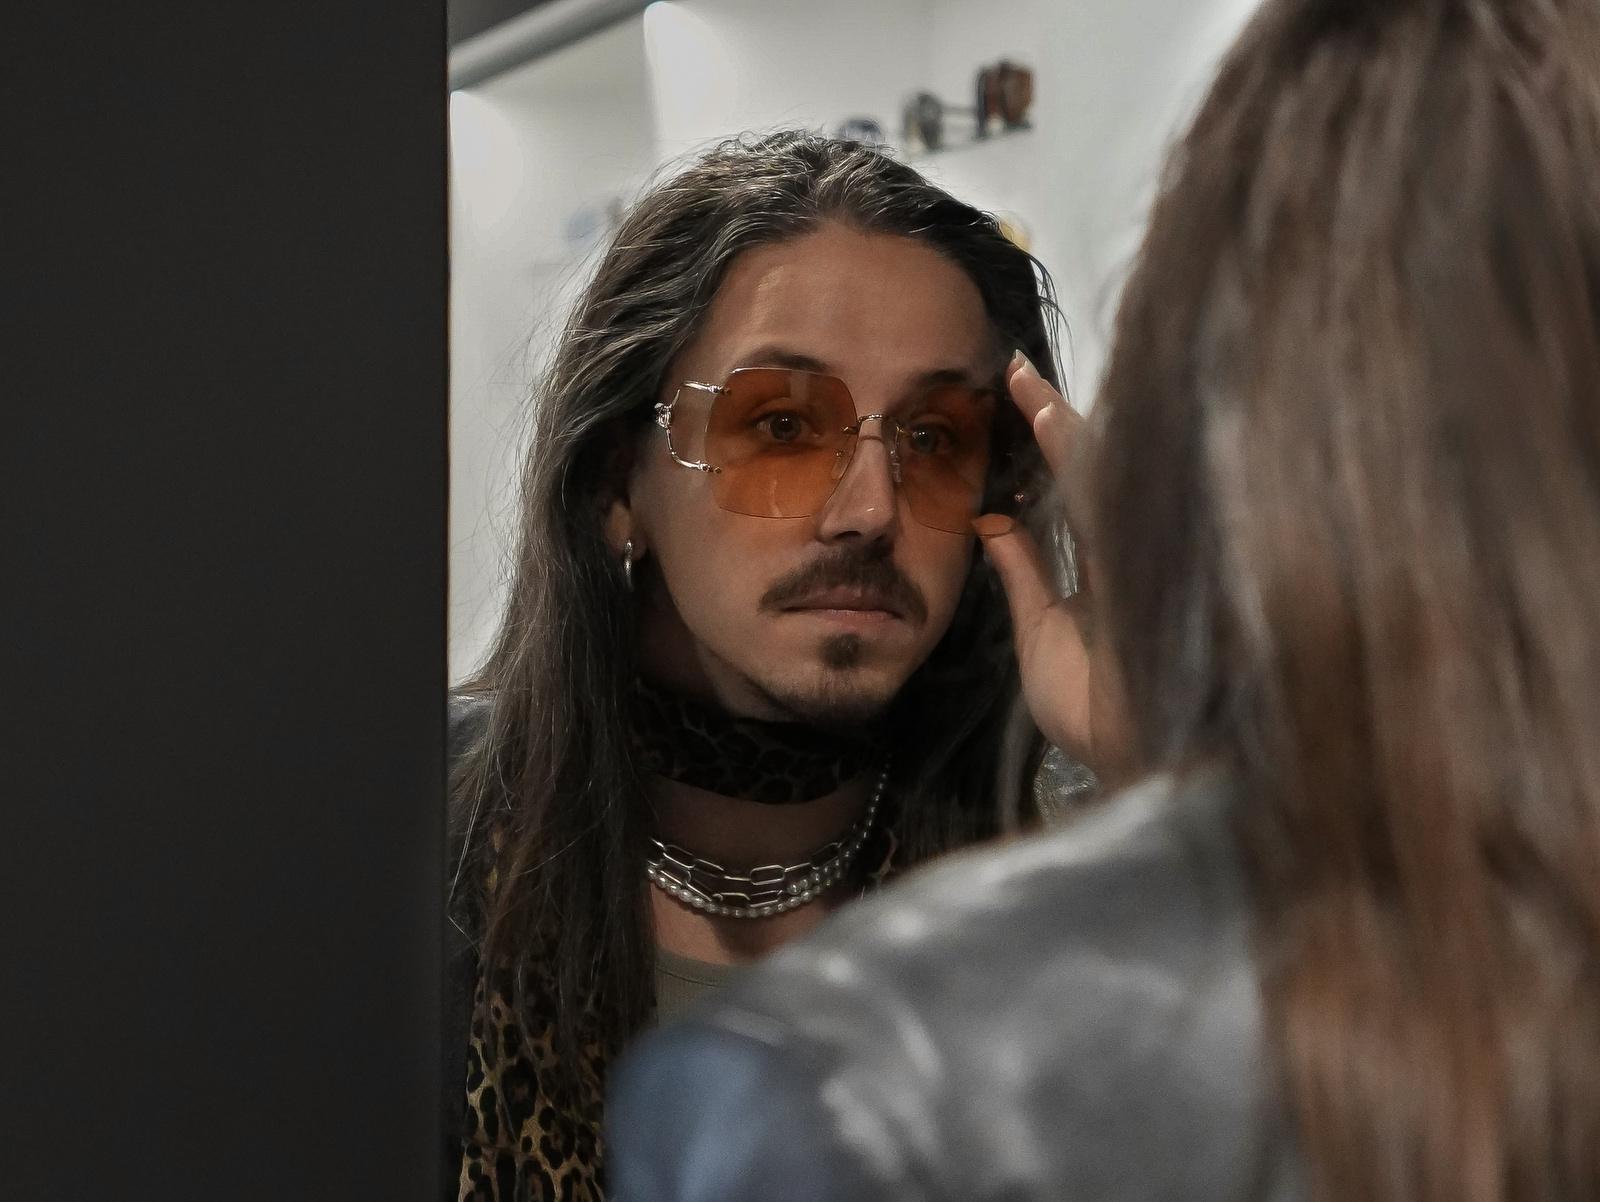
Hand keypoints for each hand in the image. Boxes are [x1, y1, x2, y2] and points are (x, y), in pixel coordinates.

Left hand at [973, 354, 1130, 780]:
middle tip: (1013, 365)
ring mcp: (1138, 561)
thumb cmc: (1094, 712)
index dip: (1048, 437)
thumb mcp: (1041, 632)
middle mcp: (1127, 554)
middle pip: (1093, 468)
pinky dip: (1077, 461)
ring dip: (1062, 426)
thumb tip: (990, 520)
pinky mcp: (1139, 573)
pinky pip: (1105, 504)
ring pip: (1103, 476)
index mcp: (1107, 564)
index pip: (1075, 485)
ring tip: (1023, 382)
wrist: (1132, 769)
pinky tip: (1051, 421)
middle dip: (1052, 414)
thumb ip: (1023, 574)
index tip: (1015, 388)